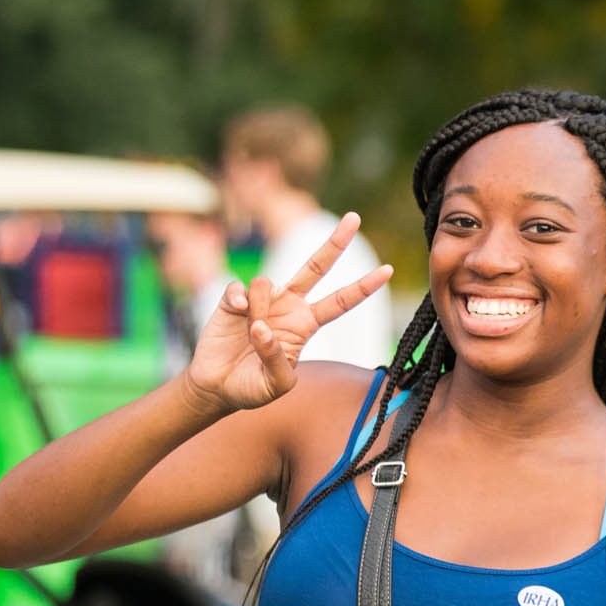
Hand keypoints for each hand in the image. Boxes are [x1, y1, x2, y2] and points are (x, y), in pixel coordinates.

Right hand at [184, 213, 391, 413]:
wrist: (218, 387)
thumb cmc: (252, 387)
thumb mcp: (275, 385)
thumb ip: (277, 360)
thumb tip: (262, 328)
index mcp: (306, 325)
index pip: (341, 302)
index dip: (363, 287)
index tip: (388, 270)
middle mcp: (289, 306)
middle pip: (316, 267)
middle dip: (335, 242)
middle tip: (354, 217)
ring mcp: (262, 299)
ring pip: (266, 283)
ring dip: (258, 309)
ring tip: (250, 333)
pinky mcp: (234, 299)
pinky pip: (238, 288)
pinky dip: (237, 303)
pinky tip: (235, 315)